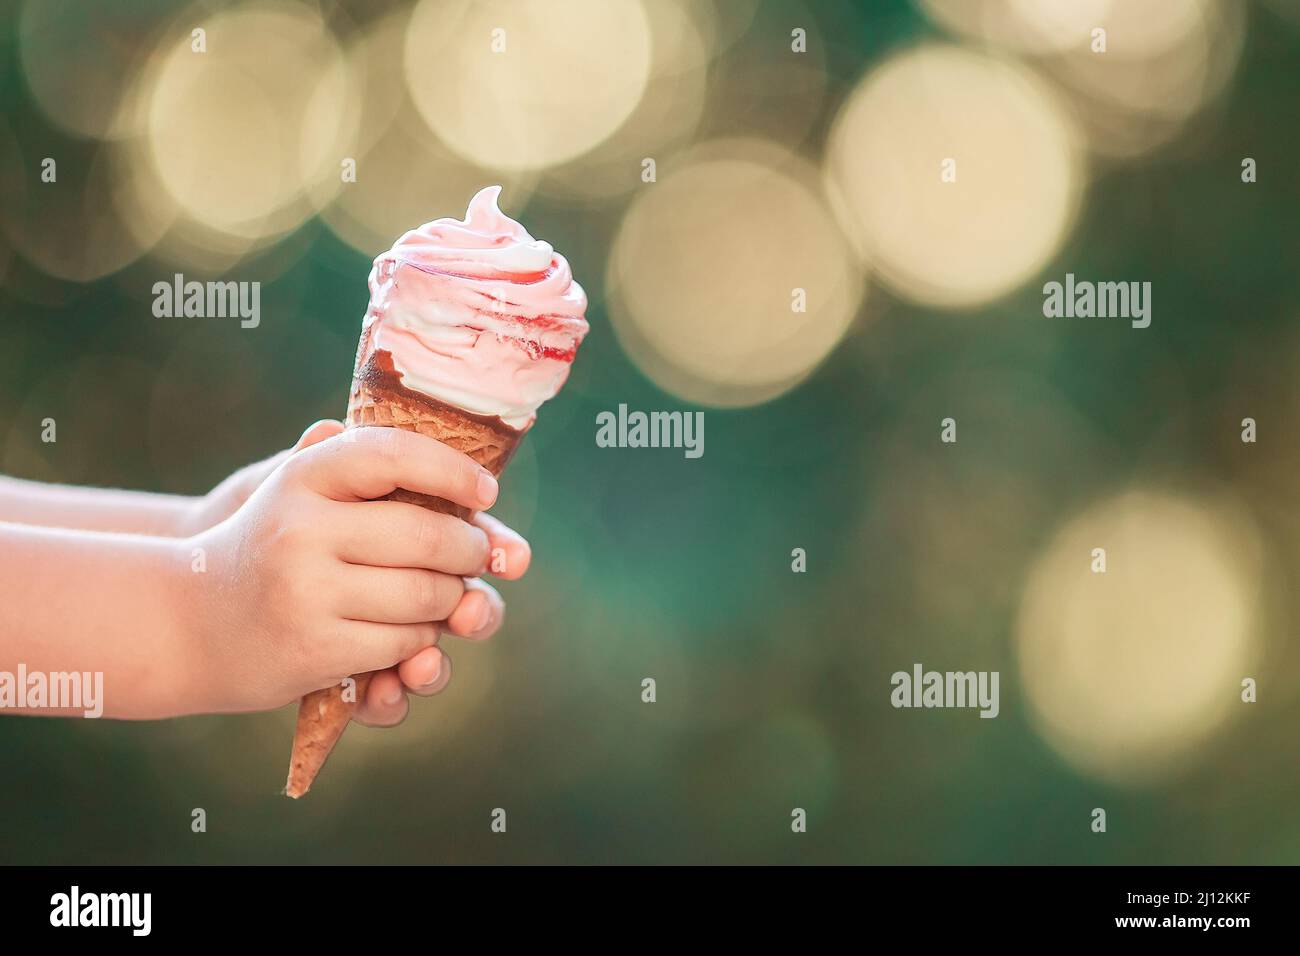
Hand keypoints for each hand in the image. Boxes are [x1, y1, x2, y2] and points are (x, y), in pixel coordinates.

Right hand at [182, 426, 506, 713]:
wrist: (192, 624)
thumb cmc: (271, 547)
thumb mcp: (300, 492)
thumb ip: (368, 470)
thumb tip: (469, 487)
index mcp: (303, 477)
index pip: (393, 454)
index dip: (452, 469)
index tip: (486, 491)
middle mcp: (301, 529)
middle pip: (428, 534)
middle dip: (469, 548)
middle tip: (475, 553)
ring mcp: (306, 591)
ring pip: (426, 595)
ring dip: (450, 599)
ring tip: (443, 593)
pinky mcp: (314, 647)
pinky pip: (404, 641)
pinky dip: (420, 641)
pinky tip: (409, 634)